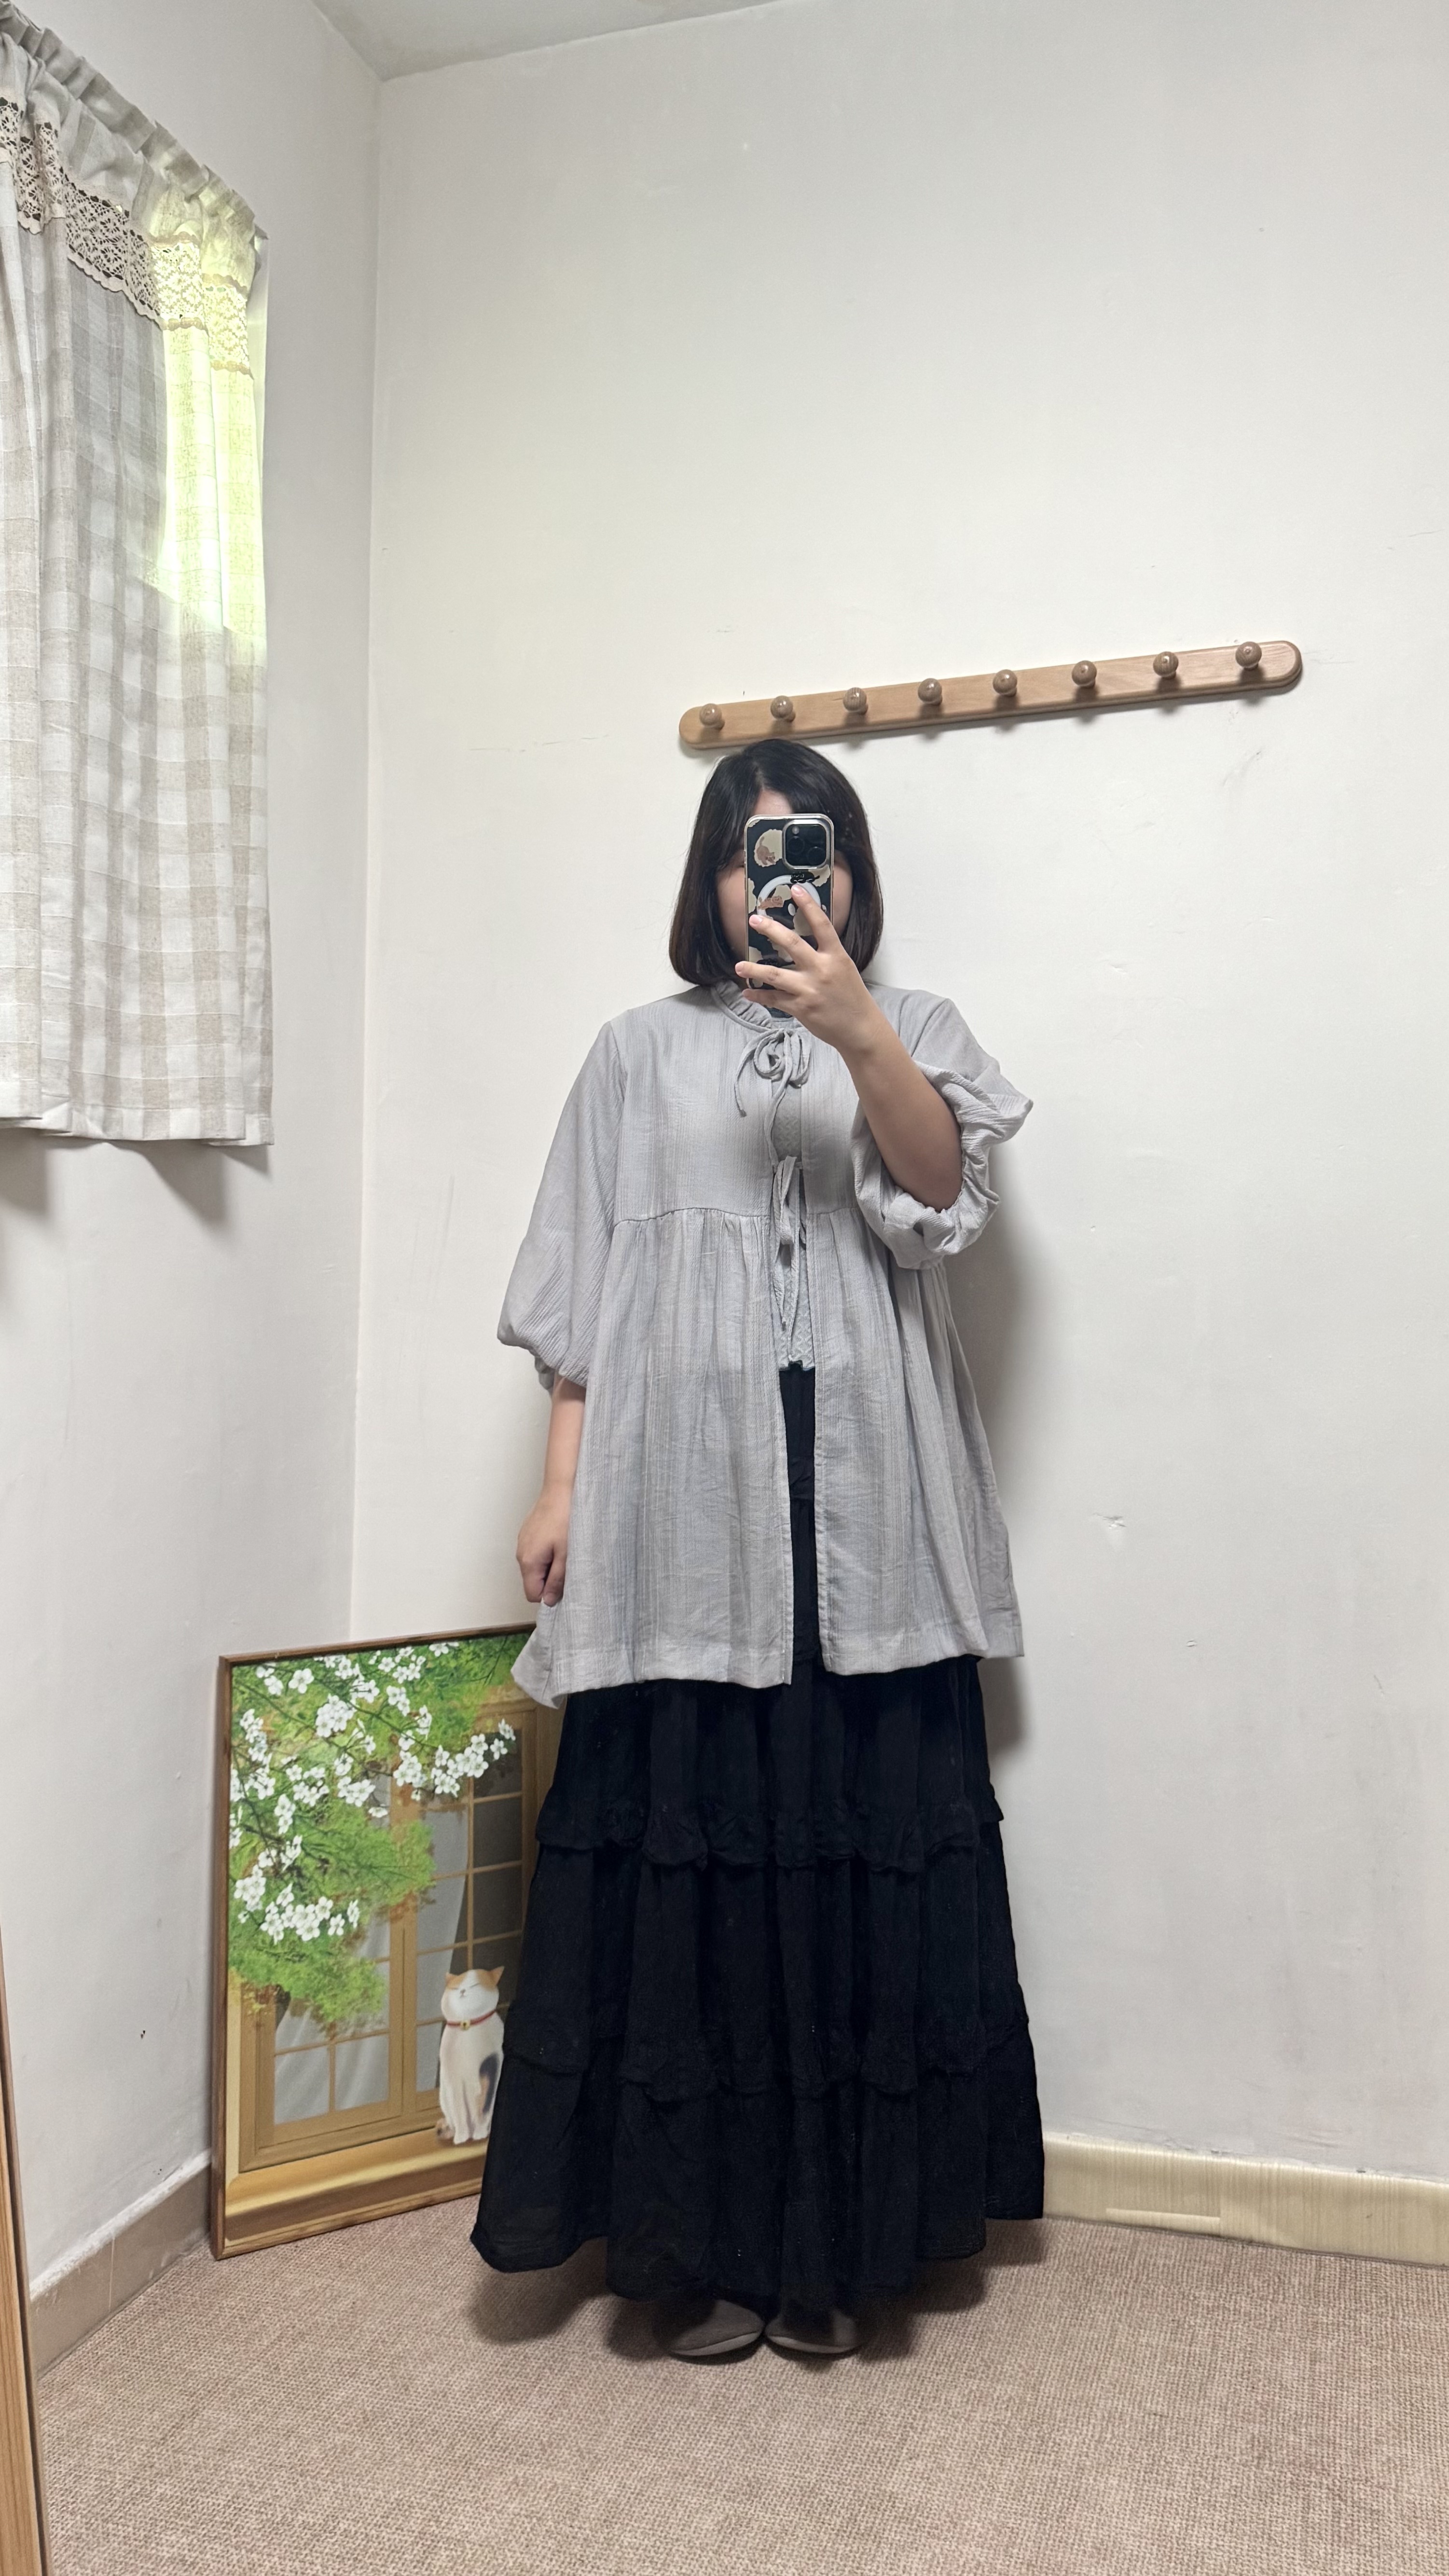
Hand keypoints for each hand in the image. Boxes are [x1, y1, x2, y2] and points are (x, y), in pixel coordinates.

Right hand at [517, 1483, 570, 1605]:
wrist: (561, 1490)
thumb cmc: (565, 1519)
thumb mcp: (567, 1555)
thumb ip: (557, 1580)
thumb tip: (548, 1601)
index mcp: (528, 1561)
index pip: (532, 1595)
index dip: (548, 1595)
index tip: (563, 1584)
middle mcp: (520, 1553)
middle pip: (532, 1581)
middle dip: (549, 1579)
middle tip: (567, 1564)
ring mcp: (522, 1542)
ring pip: (535, 1566)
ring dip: (549, 1565)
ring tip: (564, 1550)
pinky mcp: (527, 1533)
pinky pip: (535, 1552)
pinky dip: (546, 1552)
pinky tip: (558, 1540)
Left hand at [737, 884, 879, 1056]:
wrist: (860, 1029)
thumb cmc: (852, 998)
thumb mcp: (844, 969)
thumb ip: (826, 955)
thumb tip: (803, 942)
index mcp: (836, 956)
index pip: (822, 924)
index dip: (809, 905)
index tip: (796, 889)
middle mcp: (822, 970)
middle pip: (792, 944)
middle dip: (770, 930)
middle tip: (754, 920)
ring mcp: (809, 990)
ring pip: (775, 974)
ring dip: (754, 968)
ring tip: (739, 965)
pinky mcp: (800, 1008)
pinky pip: (774, 999)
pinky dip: (759, 995)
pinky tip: (747, 991)